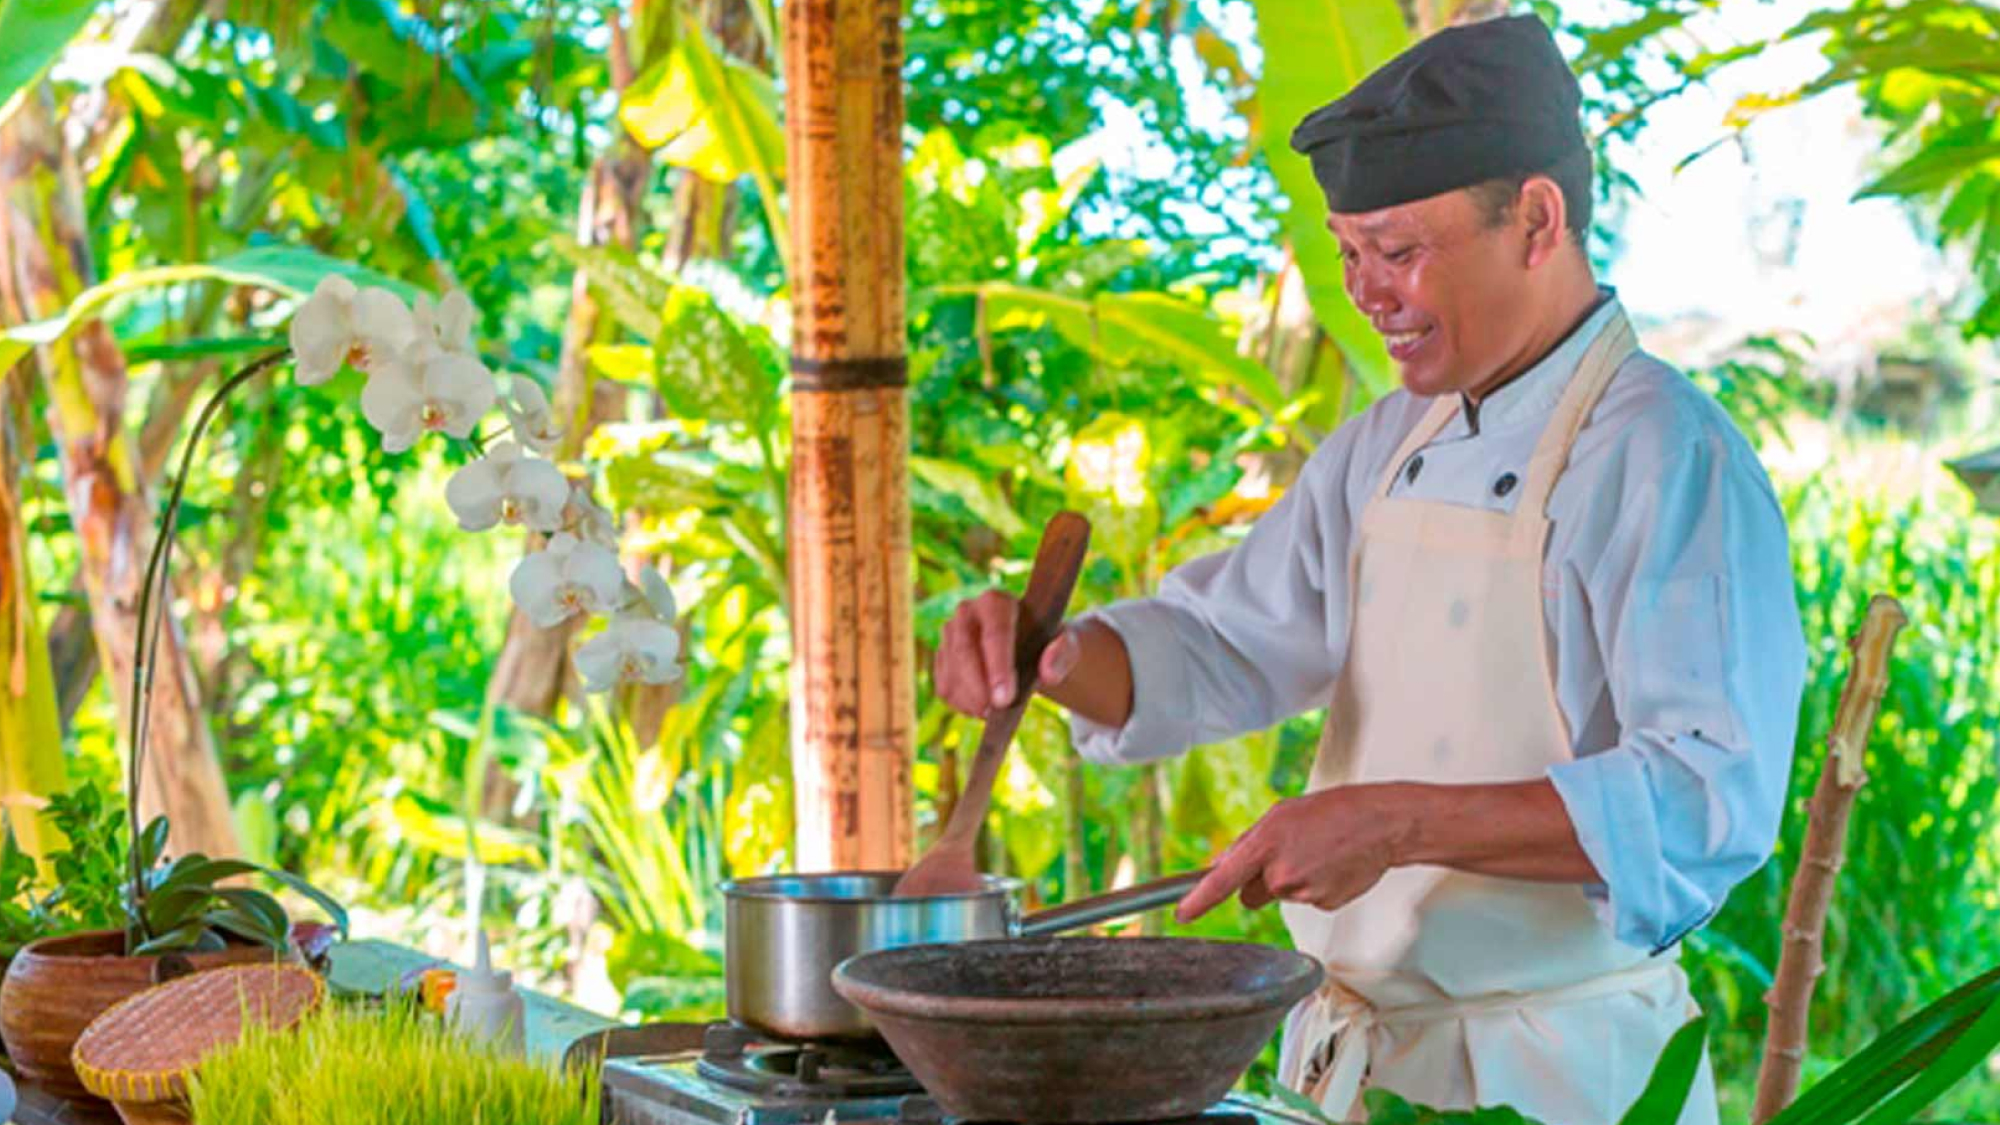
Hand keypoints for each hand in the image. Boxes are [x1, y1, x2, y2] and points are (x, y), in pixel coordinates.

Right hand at [933, 590, 1081, 718]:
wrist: (1027, 646)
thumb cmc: (1045, 642)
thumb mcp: (1064, 645)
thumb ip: (1062, 654)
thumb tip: (1048, 673)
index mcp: (997, 601)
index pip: (995, 631)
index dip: (998, 666)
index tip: (1005, 699)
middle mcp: (967, 612)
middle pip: (965, 650)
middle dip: (979, 686)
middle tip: (994, 712)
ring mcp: (949, 634)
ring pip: (952, 672)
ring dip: (971, 700)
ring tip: (994, 714)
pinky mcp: (942, 657)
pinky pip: (945, 686)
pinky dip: (962, 704)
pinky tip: (981, 708)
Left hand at [1175, 786, 1411, 923]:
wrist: (1381, 823)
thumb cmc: (1333, 811)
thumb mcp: (1281, 814)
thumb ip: (1248, 843)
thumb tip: (1221, 864)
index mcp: (1266, 844)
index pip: (1222, 880)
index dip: (1198, 900)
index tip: (1182, 914)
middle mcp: (1281, 873)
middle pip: (1252, 893)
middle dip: (1261, 881)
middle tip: (1290, 854)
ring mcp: (1304, 893)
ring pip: (1281, 895)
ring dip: (1293, 879)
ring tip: (1318, 853)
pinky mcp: (1323, 905)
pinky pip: (1307, 900)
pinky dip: (1315, 886)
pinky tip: (1331, 865)